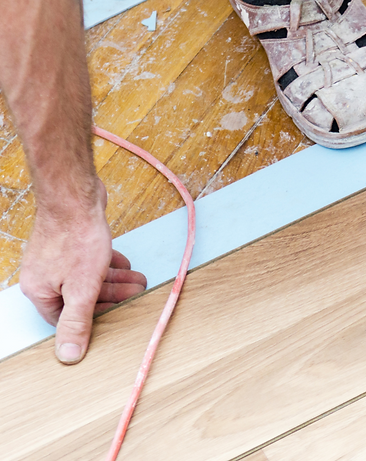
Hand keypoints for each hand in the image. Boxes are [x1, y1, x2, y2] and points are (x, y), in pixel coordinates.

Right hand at [19, 180, 145, 363]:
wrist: (75, 196)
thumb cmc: (75, 238)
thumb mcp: (81, 288)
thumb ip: (77, 322)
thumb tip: (68, 355)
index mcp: (40, 291)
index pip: (65, 319)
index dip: (91, 321)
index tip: (114, 319)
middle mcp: (45, 275)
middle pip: (80, 297)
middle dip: (112, 297)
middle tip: (136, 295)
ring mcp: (57, 258)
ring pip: (89, 278)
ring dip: (115, 282)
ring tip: (139, 281)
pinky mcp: (71, 243)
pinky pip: (91, 262)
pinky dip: (109, 266)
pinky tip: (126, 266)